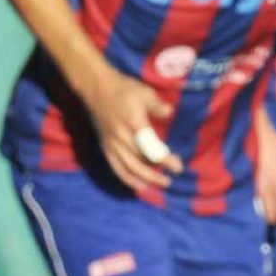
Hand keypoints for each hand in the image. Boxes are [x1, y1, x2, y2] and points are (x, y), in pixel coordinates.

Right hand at [82, 67, 181, 191]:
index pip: (151, 148)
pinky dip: (126, 178)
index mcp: (134, 124)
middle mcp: (122, 138)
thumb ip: (157, 106)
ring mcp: (112, 144)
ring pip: (129, 167)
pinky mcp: (106, 147)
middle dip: (156, 173)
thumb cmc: (124, 90)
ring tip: (160, 183)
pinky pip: (116, 167)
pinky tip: (138, 186)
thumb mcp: (144, 93)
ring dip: (145, 178)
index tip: (178, 167)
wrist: (97, 89)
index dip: (165, 160)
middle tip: (170, 179)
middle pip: (141, 161)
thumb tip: (169, 113)